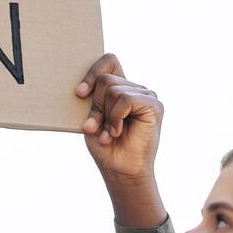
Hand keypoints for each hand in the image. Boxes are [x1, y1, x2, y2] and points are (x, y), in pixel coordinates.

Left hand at [75, 54, 166, 225]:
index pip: (109, 61)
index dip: (92, 72)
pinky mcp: (153, 105)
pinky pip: (125, 99)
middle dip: (95, 105)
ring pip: (112, 90)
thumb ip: (92, 99)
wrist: (120, 170)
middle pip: (104, 79)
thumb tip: (82, 87)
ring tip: (108, 133)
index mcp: (120, 88)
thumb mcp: (92, 118)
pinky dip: (115, 118)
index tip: (79, 93)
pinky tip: (117, 132)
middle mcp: (134, 89)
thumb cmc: (105, 146)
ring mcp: (146, 95)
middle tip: (96, 126)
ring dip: (104, 115)